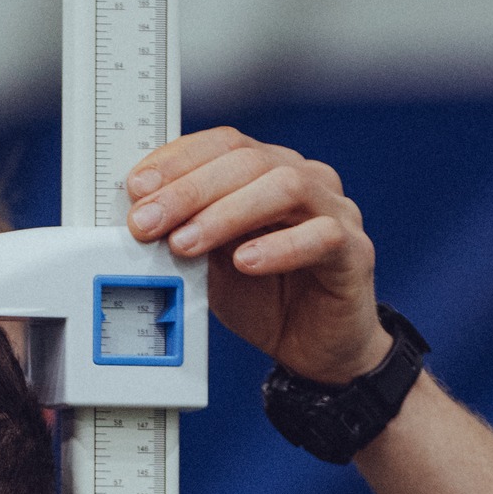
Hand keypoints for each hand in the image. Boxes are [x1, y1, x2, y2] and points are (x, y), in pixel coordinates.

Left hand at [125, 127, 391, 382]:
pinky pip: (321, 236)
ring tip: (187, 243)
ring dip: (227, 214)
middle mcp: (304, 179)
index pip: (223, 144)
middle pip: (247, 161)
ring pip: (285, 187)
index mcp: (268, 171)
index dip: (178, 160)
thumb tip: (141, 220)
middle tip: (148, 222)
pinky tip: (244, 261)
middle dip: (189, 190)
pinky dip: (278, 248)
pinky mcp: (355, 250)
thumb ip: (185, 236)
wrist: (315, 349)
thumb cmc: (267, 299)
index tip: (137, 188)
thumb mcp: (210, 266)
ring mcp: (334, 211)